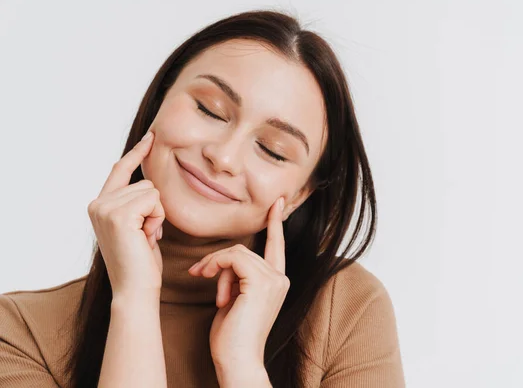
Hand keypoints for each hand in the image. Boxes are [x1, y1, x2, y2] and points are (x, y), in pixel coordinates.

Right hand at [87, 130, 165, 296]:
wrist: (135, 289)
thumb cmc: (141, 262)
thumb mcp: (137, 226)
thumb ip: (136, 204)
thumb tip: (148, 185)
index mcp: (99, 205)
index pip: (121, 169)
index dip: (137, 153)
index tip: (151, 136)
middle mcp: (97, 203)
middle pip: (145, 182)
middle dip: (155, 208)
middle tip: (145, 235)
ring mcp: (105, 208)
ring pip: (151, 191)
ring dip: (157, 215)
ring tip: (145, 237)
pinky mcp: (119, 214)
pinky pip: (154, 200)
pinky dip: (158, 218)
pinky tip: (147, 237)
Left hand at [187, 197, 289, 375]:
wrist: (238, 361)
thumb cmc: (232, 337)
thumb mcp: (235, 300)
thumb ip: (237, 278)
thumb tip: (224, 263)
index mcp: (277, 282)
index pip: (277, 246)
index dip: (275, 224)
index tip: (276, 204)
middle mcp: (280, 278)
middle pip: (243, 249)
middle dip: (218, 261)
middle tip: (198, 274)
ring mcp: (273, 280)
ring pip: (236, 252)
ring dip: (214, 267)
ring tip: (208, 289)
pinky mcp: (260, 282)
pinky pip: (233, 258)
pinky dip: (216, 267)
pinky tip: (212, 287)